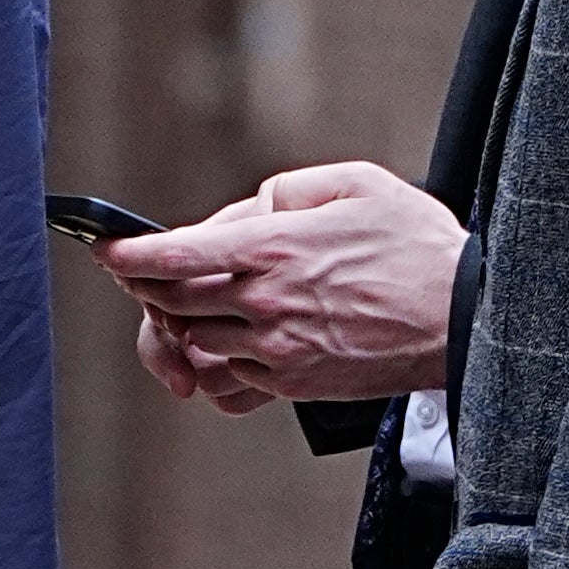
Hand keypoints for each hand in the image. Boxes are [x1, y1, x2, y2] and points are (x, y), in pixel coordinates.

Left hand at [106, 163, 466, 408]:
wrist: (463, 320)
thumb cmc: (417, 247)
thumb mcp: (358, 185)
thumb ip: (291, 189)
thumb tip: (252, 207)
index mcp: (274, 247)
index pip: (176, 253)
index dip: (129, 254)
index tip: (105, 251)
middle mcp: (265, 301)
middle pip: (172, 301)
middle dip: (148, 288)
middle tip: (142, 276)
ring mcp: (277, 348)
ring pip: (196, 339)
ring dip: (184, 323)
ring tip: (192, 304)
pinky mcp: (293, 383)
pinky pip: (231, 374)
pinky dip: (219, 357)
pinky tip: (233, 337)